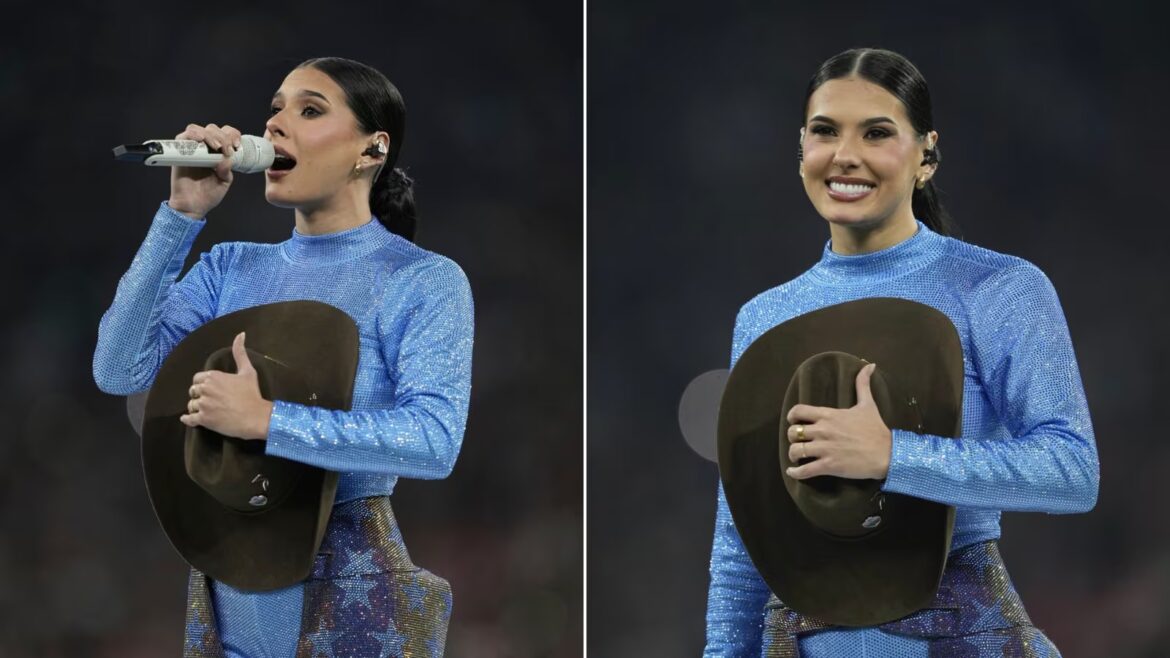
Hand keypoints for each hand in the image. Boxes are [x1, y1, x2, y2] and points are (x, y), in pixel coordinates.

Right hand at [168, 123, 242, 218]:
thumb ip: (227, 170)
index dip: (232, 135)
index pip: (225, 134)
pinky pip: (182, 136)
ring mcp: (191, 149)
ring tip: (216, 147)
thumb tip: (227, 159)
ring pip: (198, 129)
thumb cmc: (208, 194)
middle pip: (212, 129)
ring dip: (209, 135)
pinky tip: (200, 140)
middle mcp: (204, 148)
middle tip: (226, 150)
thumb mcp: (224, 182)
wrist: (193, 206)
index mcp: (217, 153)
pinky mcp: (179, 152)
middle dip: (223, 136)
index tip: (237, 146)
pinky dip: (192, 134)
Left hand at [180, 332, 273, 439]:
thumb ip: (240, 353)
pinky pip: (189, 419)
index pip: (197, 379)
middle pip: (193, 392)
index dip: (202, 384)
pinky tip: (189, 419)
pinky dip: (188, 419)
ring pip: (191, 405)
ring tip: (206, 411)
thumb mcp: (248, 371)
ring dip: (196, 408)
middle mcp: (205, 389)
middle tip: (209, 401)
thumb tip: (240, 334)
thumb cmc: (252, 394)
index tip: (211, 390)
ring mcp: (203, 405)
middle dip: (199, 396)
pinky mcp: (203, 419)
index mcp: (213, 376)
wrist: (256, 416)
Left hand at [785, 362, 891, 479]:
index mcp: (829, 415)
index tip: (794, 422)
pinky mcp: (829, 466)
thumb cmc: (876, 429)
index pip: (798, 411)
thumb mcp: (868, 404)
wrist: (887, 453)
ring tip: (797, 458)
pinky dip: (796, 473)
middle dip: (792, 437)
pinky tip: (794, 472)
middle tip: (798, 441)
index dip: (792, 416)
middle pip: (793, 433)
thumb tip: (869, 365)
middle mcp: (823, 431)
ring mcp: (825, 449)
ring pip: (795, 451)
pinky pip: (804, 470)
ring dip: (793, 455)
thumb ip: (863, 384)